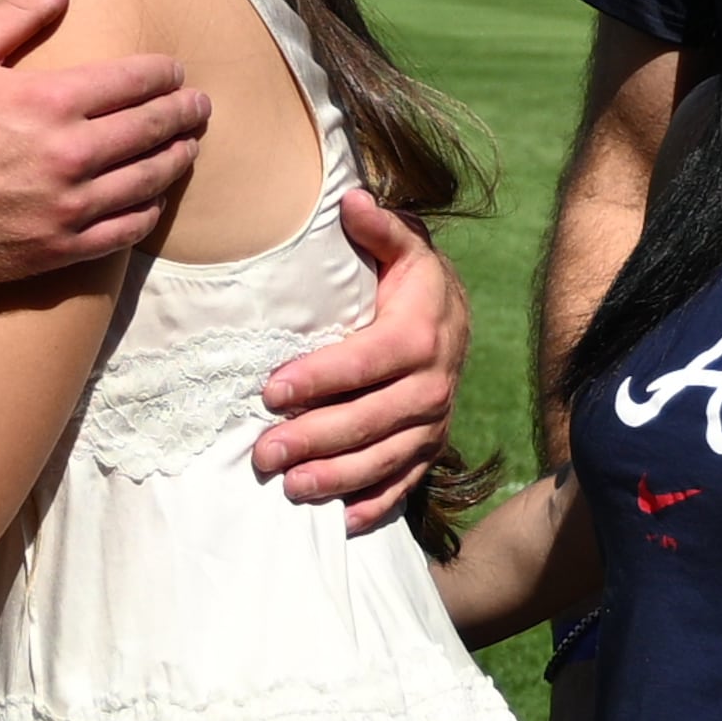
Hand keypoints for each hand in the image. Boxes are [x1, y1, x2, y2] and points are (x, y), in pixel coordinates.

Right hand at [0, 0, 208, 284]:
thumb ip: (20, 12)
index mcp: (49, 100)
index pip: (134, 81)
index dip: (164, 74)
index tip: (175, 72)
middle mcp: (68, 155)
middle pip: (152, 130)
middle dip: (185, 114)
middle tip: (201, 107)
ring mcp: (67, 207)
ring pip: (148, 182)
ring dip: (176, 161)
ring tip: (188, 149)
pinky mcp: (57, 249)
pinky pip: (123, 231)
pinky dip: (146, 211)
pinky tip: (152, 200)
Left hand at [255, 192, 467, 529]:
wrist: (457, 320)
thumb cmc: (413, 283)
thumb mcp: (404, 249)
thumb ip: (379, 229)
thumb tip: (352, 199)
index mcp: (418, 337)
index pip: (362, 363)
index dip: (317, 379)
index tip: (271, 391)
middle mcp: (431, 385)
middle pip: (368, 420)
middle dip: (315, 439)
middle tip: (264, 454)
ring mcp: (432, 422)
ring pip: (384, 458)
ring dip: (338, 477)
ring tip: (292, 488)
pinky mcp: (429, 447)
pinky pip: (406, 481)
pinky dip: (378, 504)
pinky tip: (344, 521)